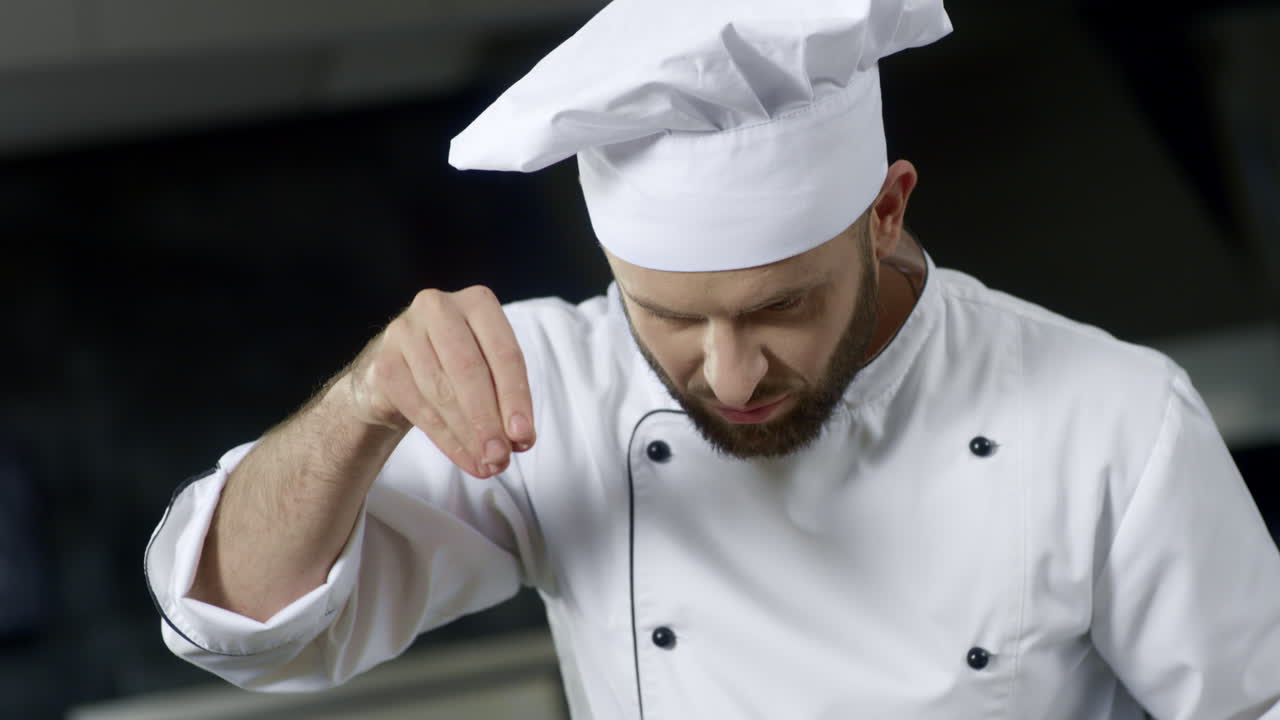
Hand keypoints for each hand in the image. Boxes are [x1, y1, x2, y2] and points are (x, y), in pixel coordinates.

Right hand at [343, 286, 534, 477]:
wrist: (399, 373)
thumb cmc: (457, 369)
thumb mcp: (489, 373)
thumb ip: (506, 400)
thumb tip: (520, 440)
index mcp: (478, 302)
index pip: (505, 353)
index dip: (516, 398)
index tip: (524, 437)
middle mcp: (439, 307)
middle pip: (470, 370)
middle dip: (488, 420)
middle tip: (501, 457)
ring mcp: (405, 331)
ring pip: (442, 391)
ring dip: (467, 435)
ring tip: (487, 464)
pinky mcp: (383, 361)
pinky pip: (417, 406)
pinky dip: (445, 438)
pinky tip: (464, 457)